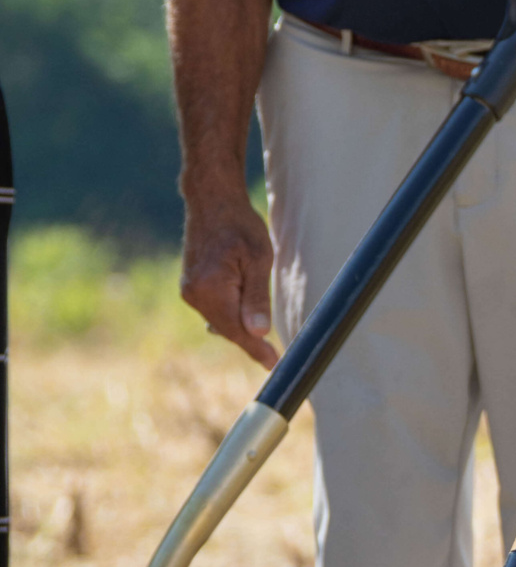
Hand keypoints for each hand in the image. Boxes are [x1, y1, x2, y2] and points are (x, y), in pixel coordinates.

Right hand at [181, 192, 277, 366]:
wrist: (212, 201)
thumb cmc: (240, 225)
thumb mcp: (259, 258)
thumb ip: (258, 297)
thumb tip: (258, 333)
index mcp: (210, 289)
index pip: (237, 331)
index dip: (257, 350)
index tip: (274, 365)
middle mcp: (194, 294)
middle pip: (228, 329)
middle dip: (251, 341)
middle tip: (274, 357)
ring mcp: (189, 291)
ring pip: (221, 321)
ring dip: (241, 326)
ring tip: (263, 330)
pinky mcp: (191, 286)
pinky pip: (215, 309)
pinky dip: (231, 314)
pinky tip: (247, 312)